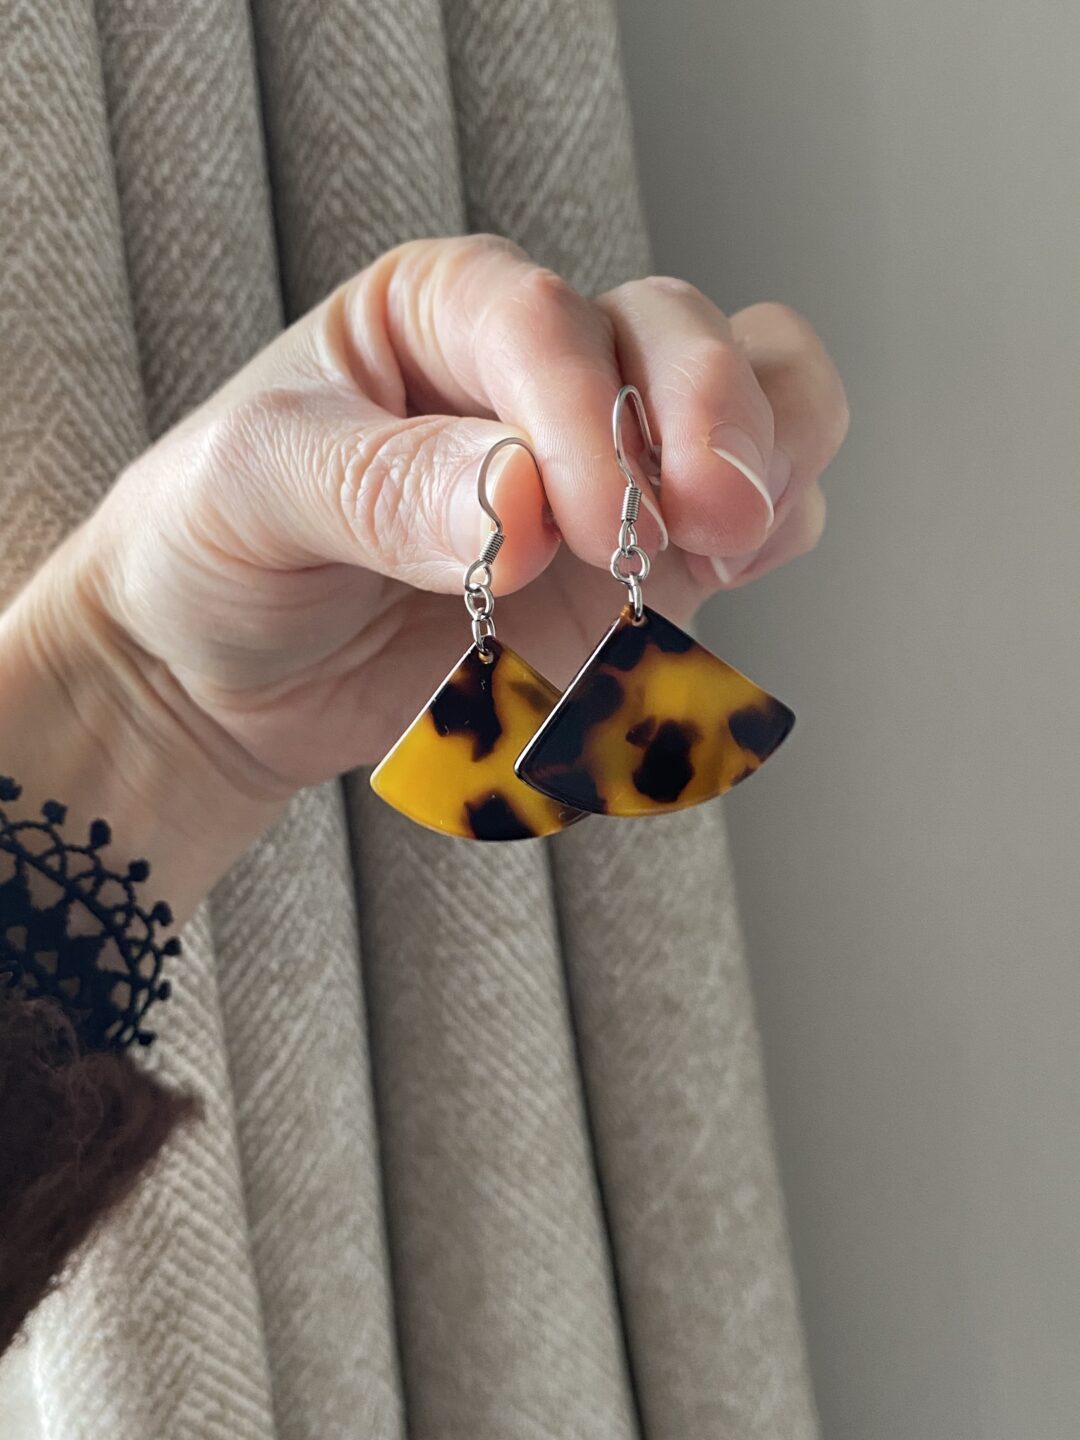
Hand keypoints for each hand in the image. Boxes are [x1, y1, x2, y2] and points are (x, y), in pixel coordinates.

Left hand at [0, 236, 846, 915]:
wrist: (230, 678)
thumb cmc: (221, 552)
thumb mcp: (253, 492)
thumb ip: (377, 486)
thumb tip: (521, 502)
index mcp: (439, 312)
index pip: (546, 321)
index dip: (580, 412)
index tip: (568, 527)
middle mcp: (539, 371)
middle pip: (676, 331)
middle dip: (705, 418)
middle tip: (695, 522)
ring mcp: (604, 467)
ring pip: (755, 393)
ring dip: (769, 452)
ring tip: (726, 536)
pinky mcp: (644, 563)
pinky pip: (761, 513)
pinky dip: (779, 527)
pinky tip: (731, 567)